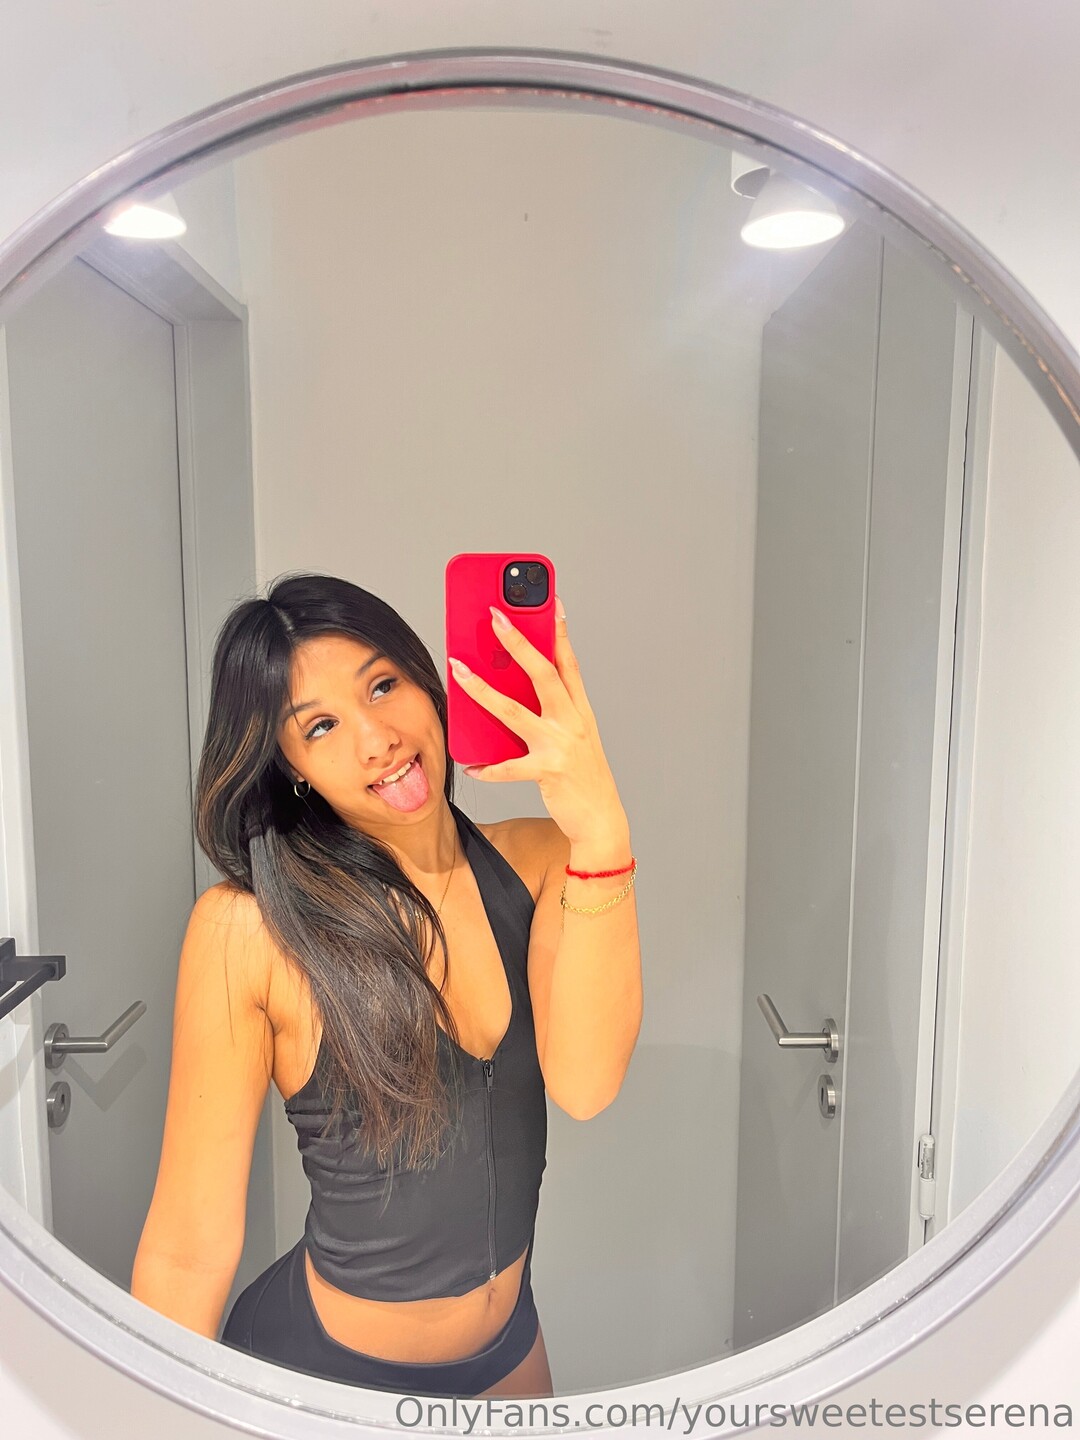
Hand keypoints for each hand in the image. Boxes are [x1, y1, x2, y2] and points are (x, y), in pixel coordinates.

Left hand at [447, 597, 627, 848]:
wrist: (602, 820)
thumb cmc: (583, 777)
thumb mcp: (574, 737)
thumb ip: (551, 713)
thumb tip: (511, 690)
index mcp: (580, 710)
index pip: (569, 662)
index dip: (559, 630)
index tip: (551, 601)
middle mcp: (572, 722)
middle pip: (542, 673)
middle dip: (517, 642)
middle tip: (495, 616)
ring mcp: (560, 745)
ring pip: (514, 711)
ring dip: (483, 690)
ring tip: (460, 672)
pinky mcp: (548, 771)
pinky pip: (509, 766)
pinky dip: (488, 767)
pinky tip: (471, 765)